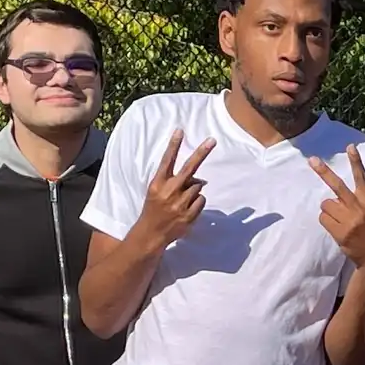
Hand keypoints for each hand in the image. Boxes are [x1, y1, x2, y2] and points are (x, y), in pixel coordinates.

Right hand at [129, 130, 214, 248]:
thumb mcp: (157, 191)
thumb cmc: (155, 208)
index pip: (167, 160)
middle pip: (189, 168)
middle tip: (212, 140)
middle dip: (201, 153)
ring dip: (194, 190)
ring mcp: (180, 203)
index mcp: (158, 183)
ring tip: (182, 200)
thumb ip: (174, 181)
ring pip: (198, 186)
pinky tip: (187, 208)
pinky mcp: (189, 215)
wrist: (151, 233)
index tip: (180, 130)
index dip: (174, 145)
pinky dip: (197, 202)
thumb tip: (199, 178)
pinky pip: (201, 200)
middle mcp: (169, 191)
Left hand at [309, 145, 364, 272]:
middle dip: (324, 171)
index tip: (350, 147)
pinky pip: (323, 219)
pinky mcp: (340, 232)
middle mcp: (359, 209)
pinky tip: (336, 228)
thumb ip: (359, 202)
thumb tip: (337, 196)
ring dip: (328, 210)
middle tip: (312, 160)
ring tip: (339, 219)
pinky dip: (326, 221)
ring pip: (326, 204)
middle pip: (337, 186)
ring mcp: (349, 221)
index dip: (356, 162)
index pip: (362, 178)